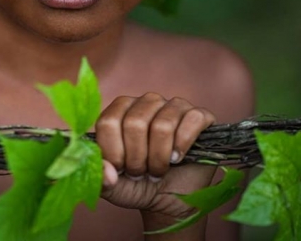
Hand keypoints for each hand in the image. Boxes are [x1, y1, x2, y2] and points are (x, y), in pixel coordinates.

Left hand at [95, 94, 215, 227]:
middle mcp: (146, 102)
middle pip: (135, 123)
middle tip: (141, 172)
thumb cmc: (137, 185)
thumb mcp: (113, 186)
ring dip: (159, 158)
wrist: (169, 198)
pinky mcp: (199, 115)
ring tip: (158, 170)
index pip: (108, 122)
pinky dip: (183, 145)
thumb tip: (108, 171)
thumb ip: (101, 177)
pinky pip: (192, 120)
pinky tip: (178, 158)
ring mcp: (173, 106)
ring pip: (163, 125)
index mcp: (120, 111)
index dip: (113, 152)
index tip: (120, 170)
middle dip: (137, 158)